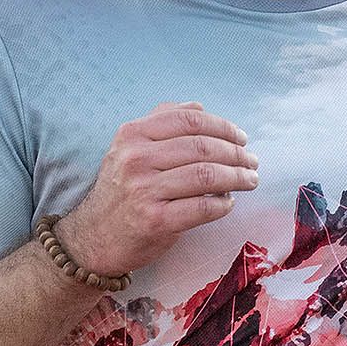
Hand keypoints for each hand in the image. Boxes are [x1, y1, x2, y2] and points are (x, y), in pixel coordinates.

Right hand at [55, 102, 257, 275]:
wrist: (94, 238)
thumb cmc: (121, 190)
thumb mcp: (129, 148)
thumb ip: (161, 122)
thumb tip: (199, 107)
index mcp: (133, 134)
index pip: (190, 120)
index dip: (223, 127)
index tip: (242, 138)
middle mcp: (136, 159)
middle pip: (202, 147)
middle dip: (236, 153)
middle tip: (252, 162)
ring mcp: (144, 190)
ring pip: (207, 176)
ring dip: (237, 178)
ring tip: (250, 180)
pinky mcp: (154, 221)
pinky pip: (202, 208)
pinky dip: (223, 205)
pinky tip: (228, 203)